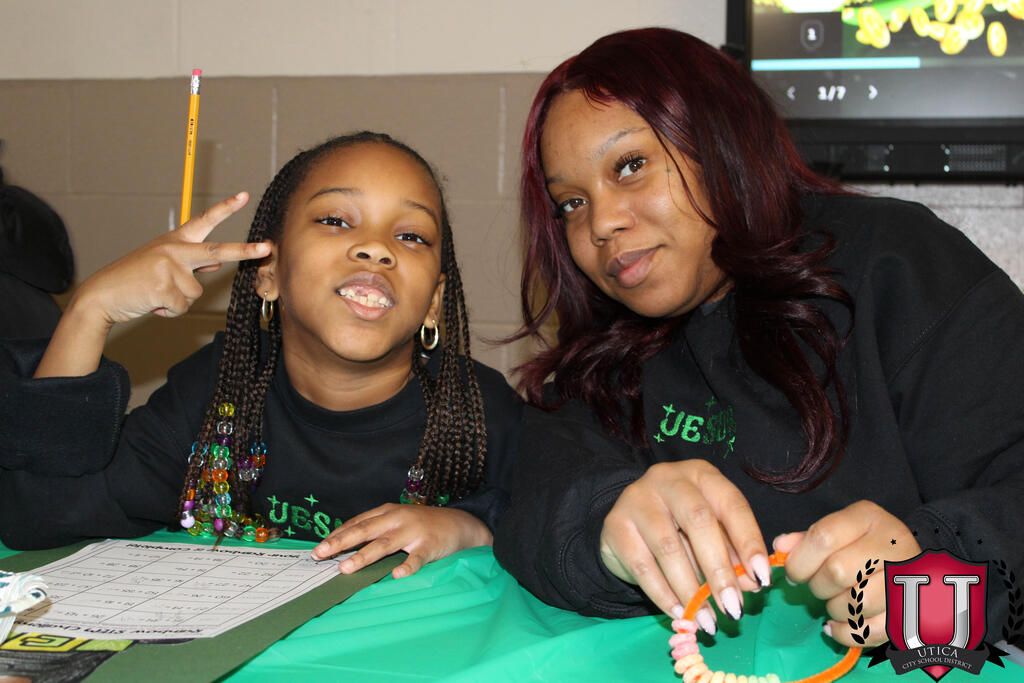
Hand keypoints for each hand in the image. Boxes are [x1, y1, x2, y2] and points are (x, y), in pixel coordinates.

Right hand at [75, 191, 267, 324]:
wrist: (101, 295)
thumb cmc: (134, 281)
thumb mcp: (162, 265)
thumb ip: (189, 263)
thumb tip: (215, 263)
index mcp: (174, 242)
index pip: (203, 221)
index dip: (225, 208)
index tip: (244, 195)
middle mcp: (174, 250)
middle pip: (217, 250)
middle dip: (244, 251)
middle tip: (267, 248)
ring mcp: (169, 267)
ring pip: (196, 293)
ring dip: (178, 301)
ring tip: (155, 295)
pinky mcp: (163, 287)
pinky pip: (182, 307)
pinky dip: (169, 312)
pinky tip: (152, 303)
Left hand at [310, 503, 491, 578]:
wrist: (459, 524)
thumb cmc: (422, 525)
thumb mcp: (397, 521)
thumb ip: (374, 530)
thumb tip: (342, 547)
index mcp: (387, 512)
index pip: (357, 523)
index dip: (337, 535)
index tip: (317, 548)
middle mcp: (397, 519)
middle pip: (365, 530)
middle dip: (341, 542)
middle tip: (320, 554)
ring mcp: (414, 532)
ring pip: (385, 544)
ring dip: (364, 556)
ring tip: (346, 568)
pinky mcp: (430, 545)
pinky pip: (416, 558)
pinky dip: (407, 566)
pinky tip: (397, 575)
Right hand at [599, 460, 768, 631]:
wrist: (627, 524)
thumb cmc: (678, 526)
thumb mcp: (710, 533)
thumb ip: (731, 554)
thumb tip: (750, 584)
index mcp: (701, 474)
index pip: (731, 504)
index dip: (749, 541)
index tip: (762, 577)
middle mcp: (667, 478)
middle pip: (698, 520)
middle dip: (719, 569)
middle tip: (733, 607)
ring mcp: (637, 498)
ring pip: (668, 547)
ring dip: (691, 589)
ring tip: (707, 620)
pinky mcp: (615, 525)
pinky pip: (642, 566)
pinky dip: (664, 594)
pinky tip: (680, 612)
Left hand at [775, 499, 921, 646]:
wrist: (916, 567)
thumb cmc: (866, 546)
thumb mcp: (839, 531)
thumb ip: (807, 539)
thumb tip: (780, 547)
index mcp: (868, 518)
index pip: (823, 538)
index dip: (799, 561)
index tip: (794, 573)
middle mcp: (892, 545)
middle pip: (837, 572)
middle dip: (817, 586)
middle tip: (818, 587)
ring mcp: (906, 579)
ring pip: (854, 604)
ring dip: (834, 609)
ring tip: (836, 601)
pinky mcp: (910, 612)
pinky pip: (868, 632)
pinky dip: (844, 633)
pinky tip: (838, 624)